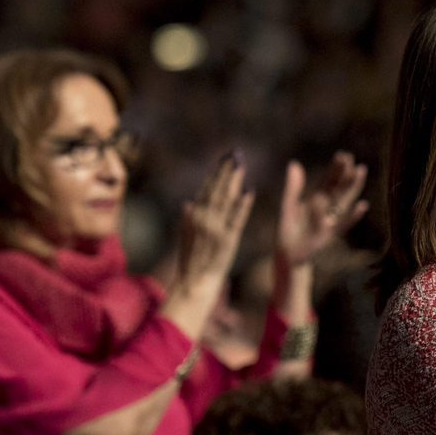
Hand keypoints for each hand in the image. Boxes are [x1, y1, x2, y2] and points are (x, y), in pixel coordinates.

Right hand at [175, 153, 253, 299]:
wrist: (195, 281)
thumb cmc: (191, 259)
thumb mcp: (185, 236)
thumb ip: (188, 219)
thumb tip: (188, 202)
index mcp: (194, 216)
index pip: (206, 189)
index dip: (215, 173)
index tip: (224, 159)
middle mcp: (204, 219)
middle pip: (217, 190)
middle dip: (226, 171)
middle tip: (235, 154)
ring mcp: (216, 228)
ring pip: (226, 200)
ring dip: (234, 181)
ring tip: (242, 165)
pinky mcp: (228, 239)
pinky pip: (237, 218)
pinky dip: (243, 204)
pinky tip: (250, 190)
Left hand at [276, 152, 368, 269]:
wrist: (288, 255)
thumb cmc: (287, 231)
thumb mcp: (287, 207)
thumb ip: (292, 187)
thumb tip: (294, 163)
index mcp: (316, 199)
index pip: (328, 181)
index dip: (335, 169)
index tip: (343, 155)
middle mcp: (327, 208)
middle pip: (338, 188)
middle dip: (345, 175)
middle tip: (352, 160)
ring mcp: (331, 220)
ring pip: (343, 201)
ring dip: (352, 187)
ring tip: (360, 172)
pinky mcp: (331, 234)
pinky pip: (343, 224)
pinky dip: (353, 215)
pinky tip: (362, 205)